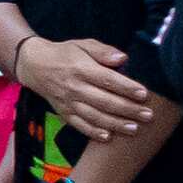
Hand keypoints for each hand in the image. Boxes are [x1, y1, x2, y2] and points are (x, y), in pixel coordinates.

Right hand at [13, 33, 154, 138]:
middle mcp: (74, 87)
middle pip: (104, 101)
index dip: (126, 88)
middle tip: (148, 115)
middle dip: (128, 109)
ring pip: (94, 116)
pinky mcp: (63, 112)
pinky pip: (79, 125)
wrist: (34, 65)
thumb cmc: (65, 53)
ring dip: (115, 124)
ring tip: (135, 128)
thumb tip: (123, 58)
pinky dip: (93, 132)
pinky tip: (108, 137)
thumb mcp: (83, 44)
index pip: (108, 80)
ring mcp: (68, 102)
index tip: (144, 94)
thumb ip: (103, 51)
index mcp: (81, 68)